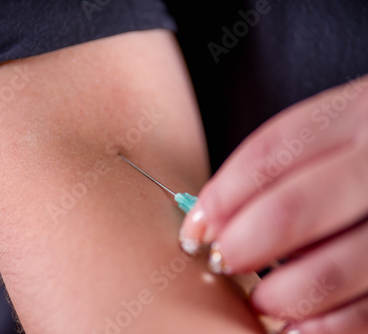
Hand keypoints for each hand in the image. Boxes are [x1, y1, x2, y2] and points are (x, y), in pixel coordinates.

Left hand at [179, 74, 367, 332]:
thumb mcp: (344, 128)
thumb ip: (290, 166)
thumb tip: (216, 221)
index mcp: (356, 112)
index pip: (268, 156)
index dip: (221, 198)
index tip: (193, 230)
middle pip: (294, 208)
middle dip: (245, 245)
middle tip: (220, 261)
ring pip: (338, 265)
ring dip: (286, 293)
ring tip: (260, 302)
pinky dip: (335, 323)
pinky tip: (301, 329)